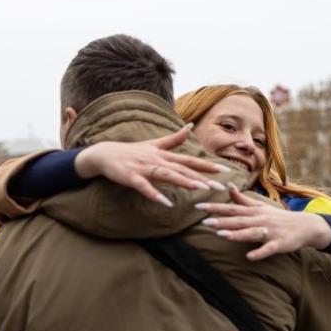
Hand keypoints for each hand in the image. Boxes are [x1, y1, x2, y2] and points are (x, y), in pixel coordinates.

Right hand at [74, 124, 229, 206]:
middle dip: (202, 178)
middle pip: (183, 169)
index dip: (208, 165)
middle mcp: (157, 160)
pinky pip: (145, 187)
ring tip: (198, 189)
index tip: (225, 170)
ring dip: (183, 181)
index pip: (190, 160)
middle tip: (219, 186)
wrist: (105, 154)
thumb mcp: (154, 144)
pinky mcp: (132, 177)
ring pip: (167, 175)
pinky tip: (166, 203)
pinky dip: (155, 195)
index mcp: (165, 155)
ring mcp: (144, 168)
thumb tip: (190, 126)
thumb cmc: (132, 151)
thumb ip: (174, 139)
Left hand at [196, 184, 330, 259]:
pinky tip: (249, 256)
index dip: (215, 207)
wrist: (305, 226)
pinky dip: (259, 252)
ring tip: (221, 235)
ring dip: (237, 234)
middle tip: (205, 222)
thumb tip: (228, 186)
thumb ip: (242, 199)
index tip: (198, 206)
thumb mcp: (260, 206)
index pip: (232, 208)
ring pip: (251, 232)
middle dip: (222, 220)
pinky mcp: (279, 244)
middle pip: (239, 220)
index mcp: (254, 211)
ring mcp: (270, 232)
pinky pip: (268, 249)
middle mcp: (260, 219)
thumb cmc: (278, 217)